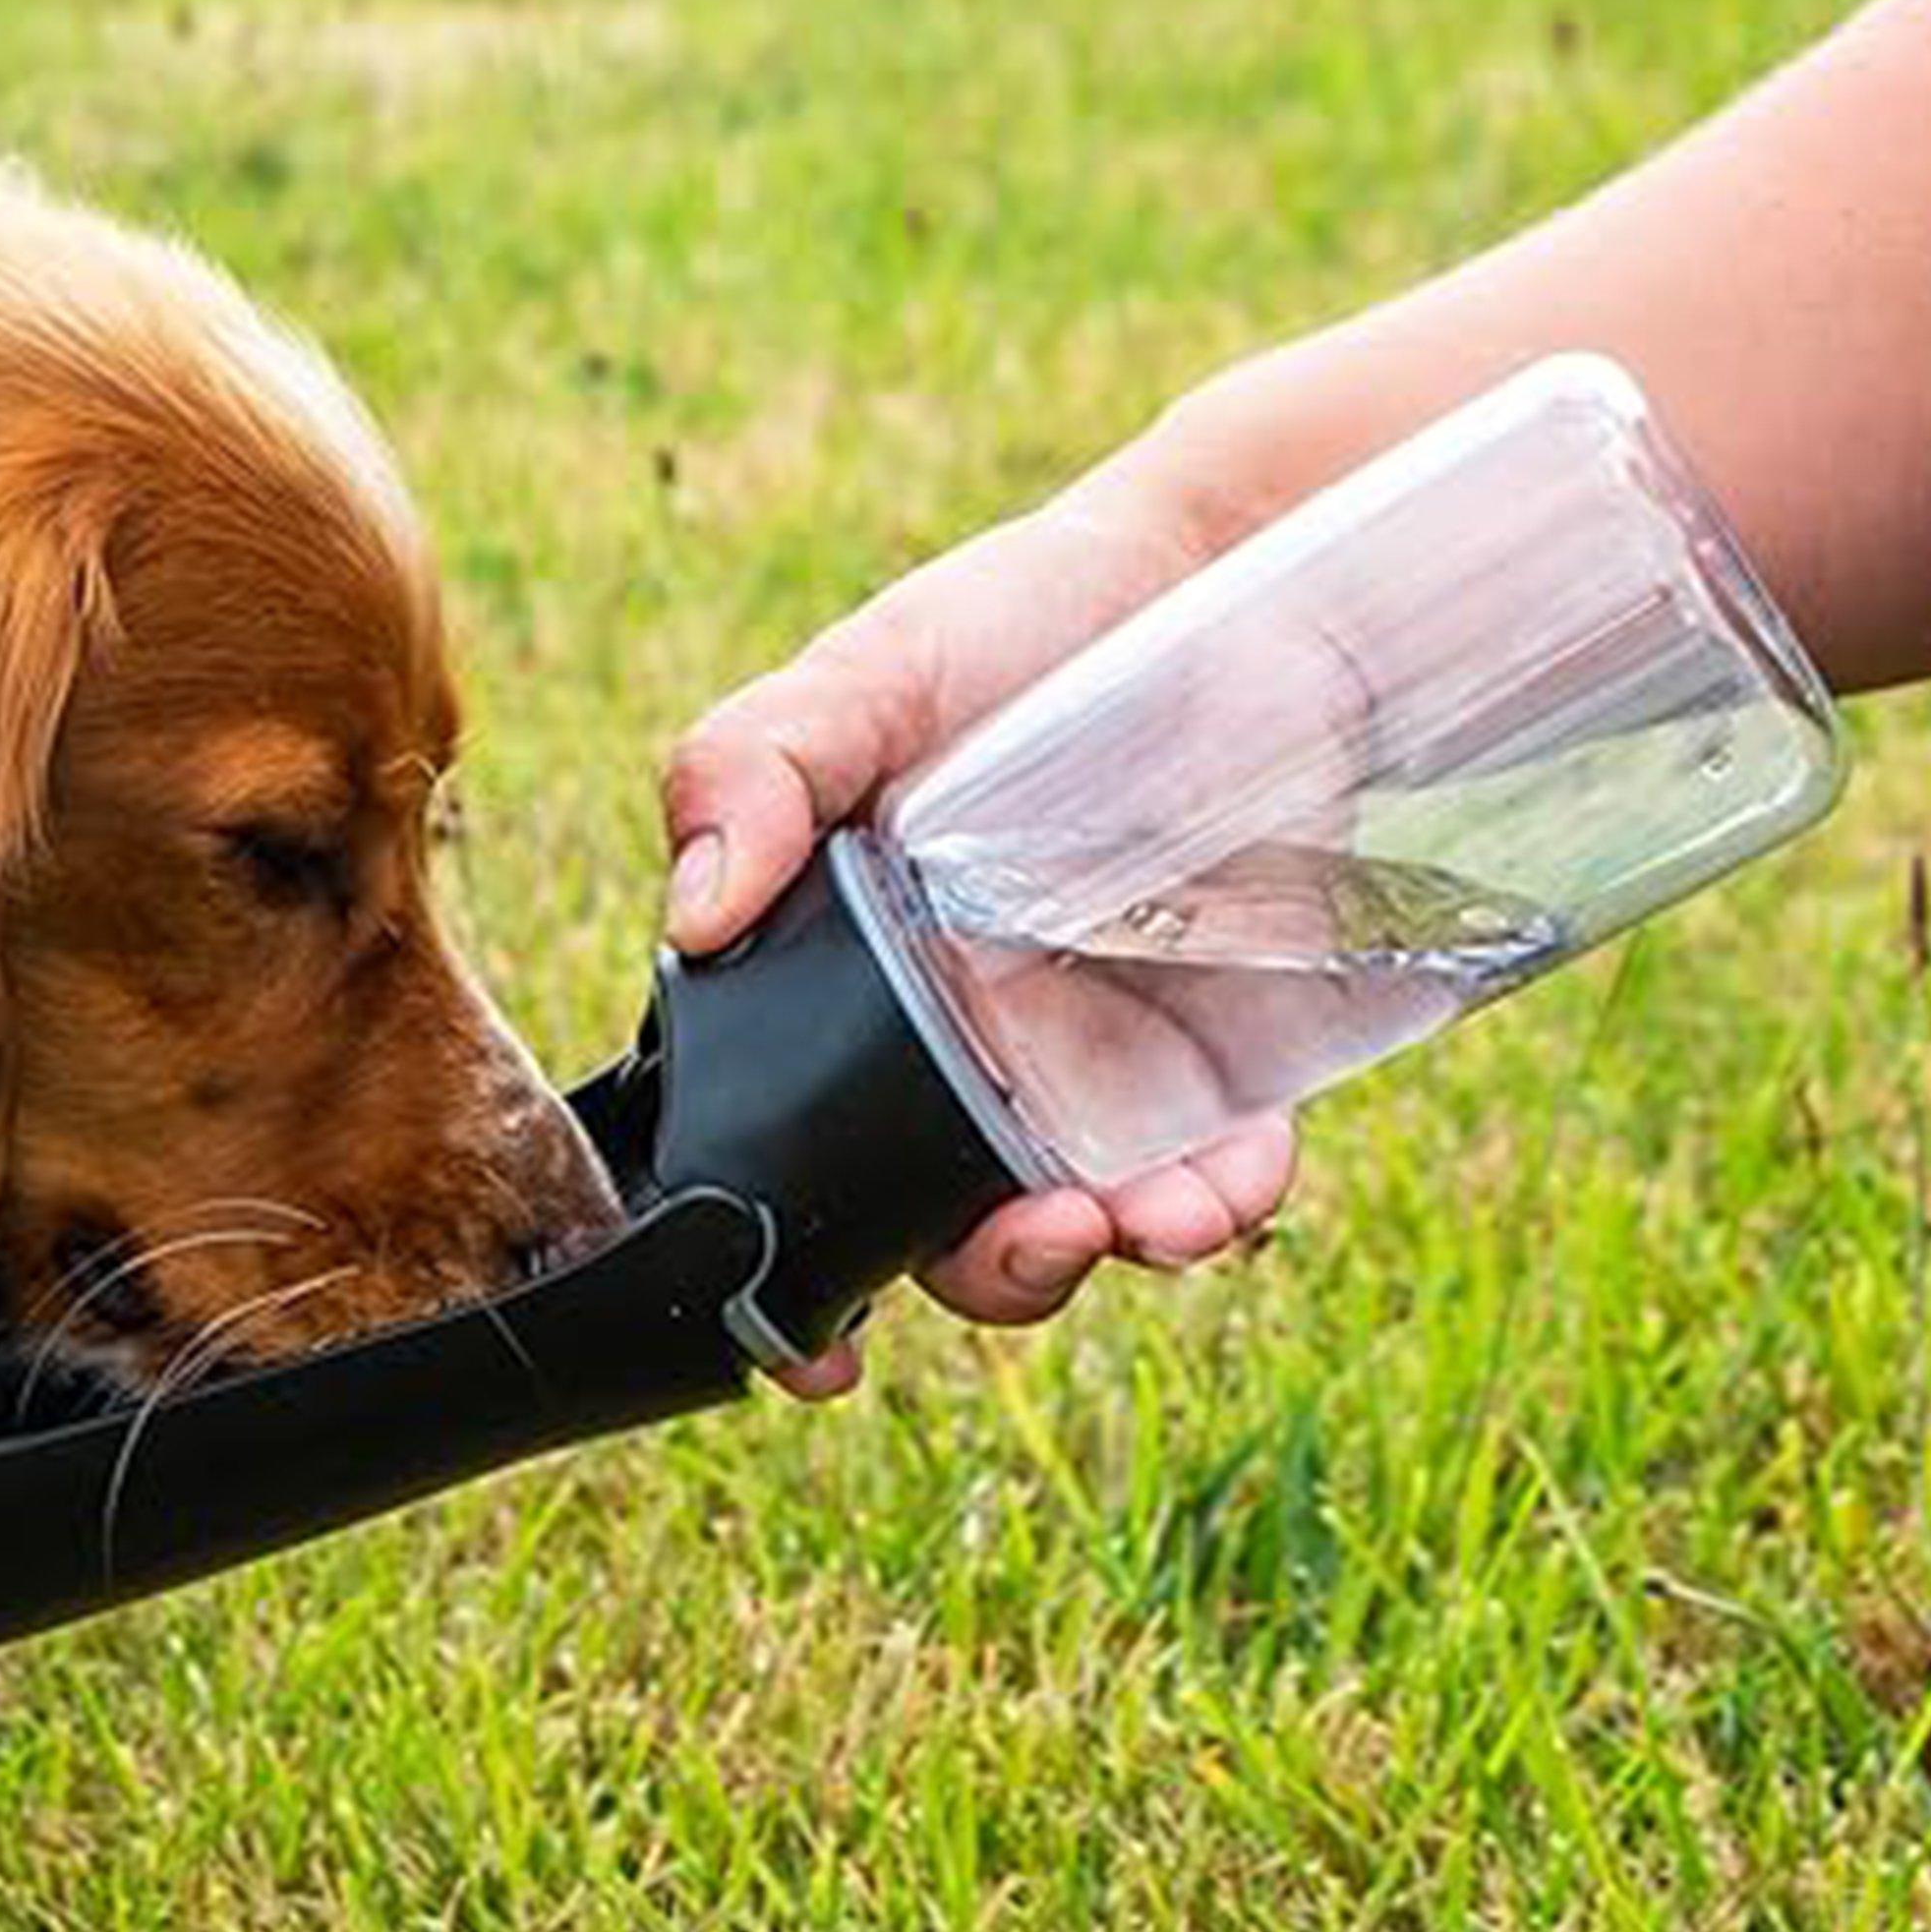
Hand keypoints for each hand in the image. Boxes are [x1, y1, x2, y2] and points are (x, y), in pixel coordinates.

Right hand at [660, 482, 1298, 1392]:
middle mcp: (947, 1056)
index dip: (786, 1279)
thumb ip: (751, 766)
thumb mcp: (862, 677)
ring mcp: (1084, 1067)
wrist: (1229, 580)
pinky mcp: (1215, 1058)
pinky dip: (1227, 1201)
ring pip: (1080, 1224)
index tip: (813, 1351)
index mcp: (828, 993)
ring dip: (1111, 1255)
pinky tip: (1235, 1179)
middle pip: (939, 1233)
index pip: (783, 1159)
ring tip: (1155, 1220)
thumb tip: (695, 910)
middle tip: (1035, 1237)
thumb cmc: (1017, 620)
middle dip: (989, 1276)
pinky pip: (1219, 1172)